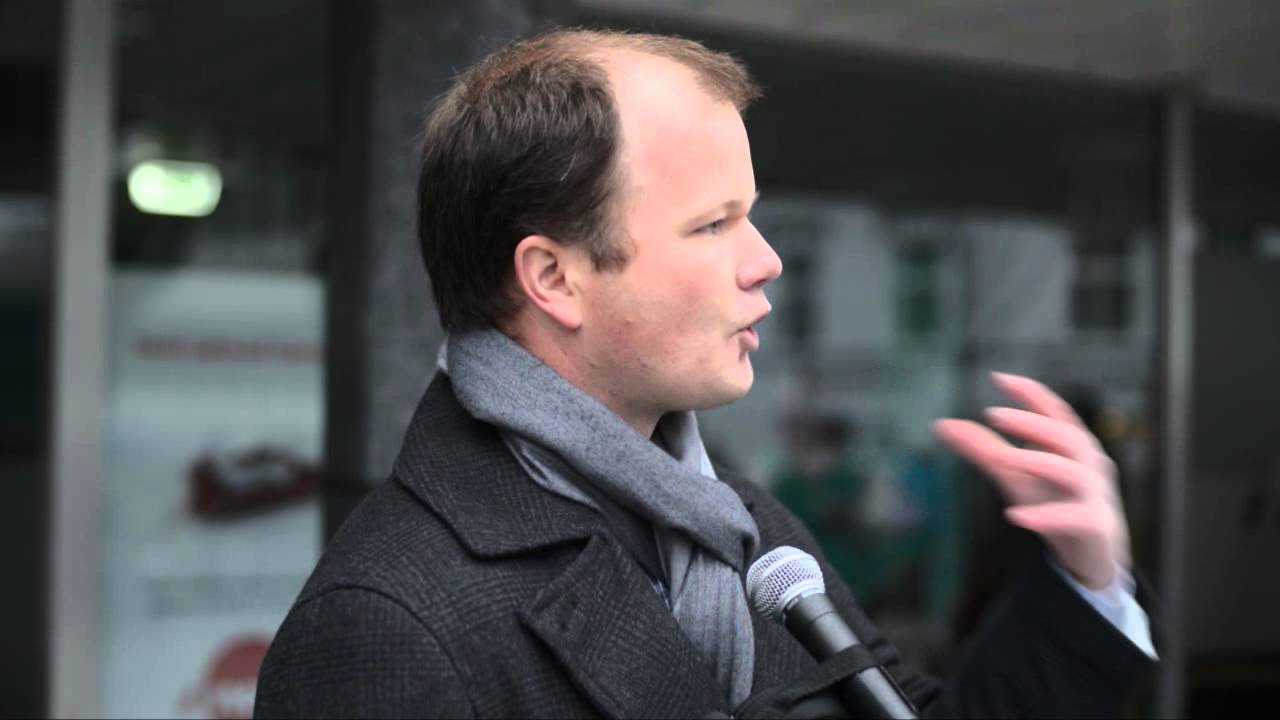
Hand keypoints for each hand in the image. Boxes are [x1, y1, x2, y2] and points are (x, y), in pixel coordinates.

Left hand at [932, 372, 1129, 589]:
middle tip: (993, 414)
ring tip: (1005, 458)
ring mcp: (1096, 496)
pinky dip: (1046, 516)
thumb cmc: (1054, 503)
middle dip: (1031, 423)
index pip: (1057, 412)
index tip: (998, 378)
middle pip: (1066, 436)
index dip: (1031, 393)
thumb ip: (983, 448)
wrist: (1091, 556)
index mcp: (1074, 445)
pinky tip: (1014, 516)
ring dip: (1039, 462)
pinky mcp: (1096, 527)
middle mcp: (1090, 464)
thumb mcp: (1014, 474)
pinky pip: (1074, 518)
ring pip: (1073, 472)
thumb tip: (940, 424)